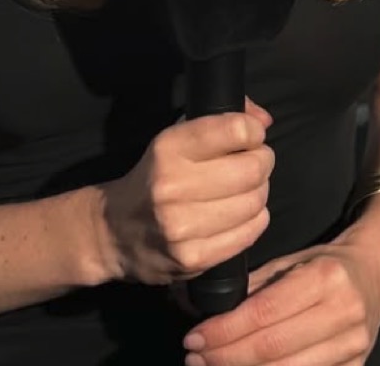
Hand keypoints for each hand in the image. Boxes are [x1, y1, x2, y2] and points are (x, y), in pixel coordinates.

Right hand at [98, 98, 273, 286]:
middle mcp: (174, 186)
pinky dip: (254, 221)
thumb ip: (222, 121)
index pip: (235, 130)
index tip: (251, 136)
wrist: (114, 232)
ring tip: (246, 190)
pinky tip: (241, 215)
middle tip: (255, 163)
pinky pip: (249, 234)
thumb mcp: (174, 137)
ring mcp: (183, 227)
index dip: (253, 131)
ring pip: (254, 202)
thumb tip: (264, 121)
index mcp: (169, 148)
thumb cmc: (154, 176)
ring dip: (259, 192)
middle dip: (262, 162)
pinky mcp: (194, 258)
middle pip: (251, 169)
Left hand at [181, 233, 379, 365]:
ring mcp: (353, 346)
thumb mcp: (292, 262)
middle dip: (226, 357)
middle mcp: (343, 313)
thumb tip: (209, 313)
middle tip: (195, 360)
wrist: (374, 276)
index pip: (264, 313)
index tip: (194, 338)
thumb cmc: (325, 265)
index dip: (225, 330)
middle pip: (272, 348)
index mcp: (325, 277)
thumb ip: (256, 288)